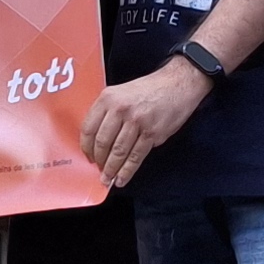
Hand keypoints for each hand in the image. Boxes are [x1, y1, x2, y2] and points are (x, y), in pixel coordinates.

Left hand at [80, 59, 211, 187]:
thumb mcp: (120, 92)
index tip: (87, 156)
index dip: (86, 146)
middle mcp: (121, 110)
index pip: (89, 128)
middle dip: (99, 160)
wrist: (177, 85)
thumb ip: (107, 111)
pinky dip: (127, 171)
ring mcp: (137, 122)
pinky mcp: (152, 133)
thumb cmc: (149, 89)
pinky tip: (121, 178)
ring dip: (111, 169)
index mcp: (108, 98)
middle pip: (103, 142)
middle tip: (98, 169)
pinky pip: (136, 156)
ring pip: (118, 152)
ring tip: (107, 178)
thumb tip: (97, 139)